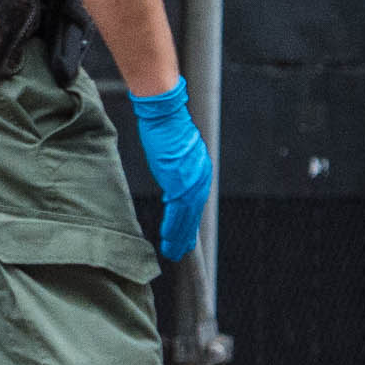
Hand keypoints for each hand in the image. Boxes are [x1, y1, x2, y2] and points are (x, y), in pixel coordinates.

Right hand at [130, 78, 214, 261]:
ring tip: (173, 250)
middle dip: (187, 234)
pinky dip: (174, 226)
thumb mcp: (173, 151)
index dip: (189, 221)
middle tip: (180, 250)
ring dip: (179, 235)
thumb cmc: (165, 126)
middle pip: (194, 212)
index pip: (195, 202)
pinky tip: (169, 238)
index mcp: (200, 170)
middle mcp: (200, 176)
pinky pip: (179, 211)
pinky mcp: (181, 181)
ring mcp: (192, 180)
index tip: (184, 236)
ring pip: (187, 216)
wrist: (164, 113)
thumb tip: (171, 182)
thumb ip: (175, 169)